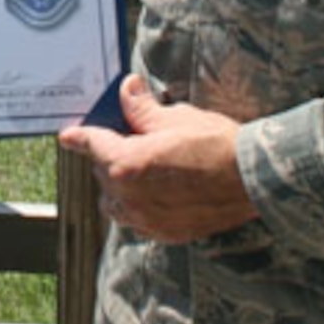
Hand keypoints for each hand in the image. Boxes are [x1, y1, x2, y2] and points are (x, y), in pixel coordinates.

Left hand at [57, 75, 257, 242]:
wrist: (255, 179)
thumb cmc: (216, 144)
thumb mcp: (176, 118)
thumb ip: (142, 110)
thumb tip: (126, 90)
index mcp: (126, 164)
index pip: (94, 145)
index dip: (81, 137)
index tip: (68, 136)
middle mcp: (130, 197)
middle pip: (104, 174)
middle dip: (109, 156)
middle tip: (127, 139)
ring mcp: (148, 219)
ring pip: (116, 203)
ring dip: (118, 186)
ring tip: (138, 169)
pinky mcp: (167, 233)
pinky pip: (138, 220)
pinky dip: (139, 206)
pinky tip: (156, 192)